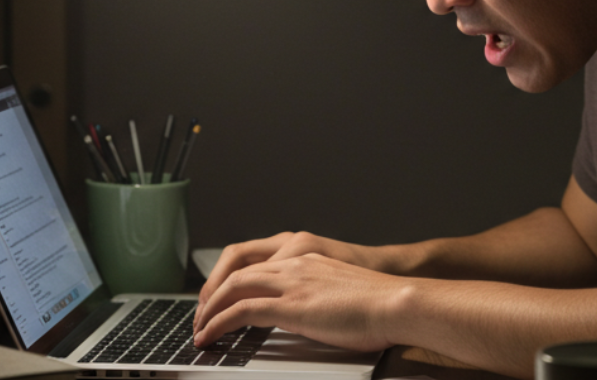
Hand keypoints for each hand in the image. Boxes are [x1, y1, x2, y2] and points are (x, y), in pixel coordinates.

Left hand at [196, 232, 392, 324]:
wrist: (398, 300)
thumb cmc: (381, 303)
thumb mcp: (341, 292)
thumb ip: (319, 296)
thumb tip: (310, 315)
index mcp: (307, 257)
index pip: (255, 263)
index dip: (230, 281)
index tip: (218, 300)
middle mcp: (294, 262)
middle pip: (237, 270)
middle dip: (212, 294)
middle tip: (200, 317)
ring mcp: (291, 281)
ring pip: (233, 287)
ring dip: (209, 310)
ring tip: (198, 331)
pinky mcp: (290, 304)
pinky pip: (241, 311)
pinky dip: (218, 323)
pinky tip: (209, 337)